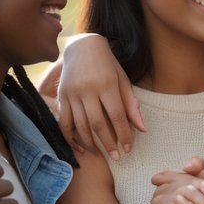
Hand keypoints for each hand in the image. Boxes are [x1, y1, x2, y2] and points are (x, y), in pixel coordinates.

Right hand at [58, 34, 144, 157]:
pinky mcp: (61, 96)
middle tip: (116, 157)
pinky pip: (64, 121)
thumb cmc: (108, 65)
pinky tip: (79, 147)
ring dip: (90, 143)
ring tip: (99, 154)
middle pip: (98, 124)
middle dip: (108, 143)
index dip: (124, 135)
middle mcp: (88, 89)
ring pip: (80, 125)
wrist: (83, 46)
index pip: (117, 116)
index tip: (129, 148)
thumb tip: (142, 129)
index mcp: (107, 84)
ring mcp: (72, 93)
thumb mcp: (123, 80)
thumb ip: (132, 105)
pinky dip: (70, 137)